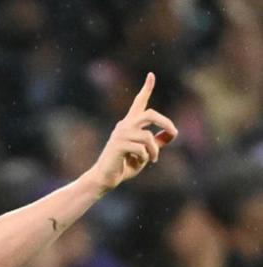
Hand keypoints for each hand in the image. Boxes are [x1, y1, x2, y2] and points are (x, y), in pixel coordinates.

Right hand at [88, 73, 177, 192]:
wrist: (105, 178)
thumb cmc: (124, 165)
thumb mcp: (145, 152)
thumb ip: (157, 142)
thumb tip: (172, 133)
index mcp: (129, 125)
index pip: (139, 102)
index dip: (146, 88)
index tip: (151, 74)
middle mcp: (124, 126)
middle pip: (150, 114)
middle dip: (165, 122)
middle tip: (174, 133)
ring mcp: (120, 134)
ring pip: (147, 137)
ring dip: (154, 150)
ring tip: (152, 159)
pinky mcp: (118, 145)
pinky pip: (141, 148)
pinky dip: (145, 157)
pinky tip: (140, 162)